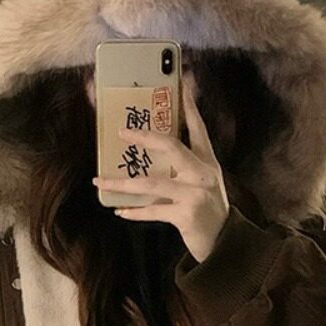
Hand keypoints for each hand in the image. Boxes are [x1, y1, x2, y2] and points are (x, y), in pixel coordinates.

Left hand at [92, 71, 229, 261]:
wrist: (225, 244)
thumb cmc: (209, 212)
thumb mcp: (203, 185)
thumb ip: (184, 170)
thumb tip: (150, 159)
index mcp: (207, 162)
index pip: (197, 127)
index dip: (188, 104)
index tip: (181, 81)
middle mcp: (202, 174)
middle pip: (171, 146)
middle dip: (144, 137)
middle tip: (121, 132)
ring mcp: (195, 194)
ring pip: (152, 183)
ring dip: (122, 184)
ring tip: (100, 182)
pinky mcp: (186, 215)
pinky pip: (153, 210)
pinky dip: (134, 211)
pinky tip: (119, 210)